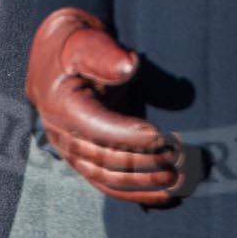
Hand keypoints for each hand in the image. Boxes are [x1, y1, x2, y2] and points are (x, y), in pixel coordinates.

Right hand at [25, 8, 185, 204]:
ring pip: (109, 178)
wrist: (58, 60)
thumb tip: (129, 66)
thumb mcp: (86, 42)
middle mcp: (63, 135)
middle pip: (106, 158)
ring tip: (177, 178)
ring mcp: (71, 153)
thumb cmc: (77, 47)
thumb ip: (105, 55)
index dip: (128, 136)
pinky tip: (165, 195)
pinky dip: (136, 193)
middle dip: (144, 160)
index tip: (160, 136)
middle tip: (178, 155)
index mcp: (61, 106)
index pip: (97, 129)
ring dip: (144, 182)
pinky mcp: (83, 161)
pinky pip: (108, 184)